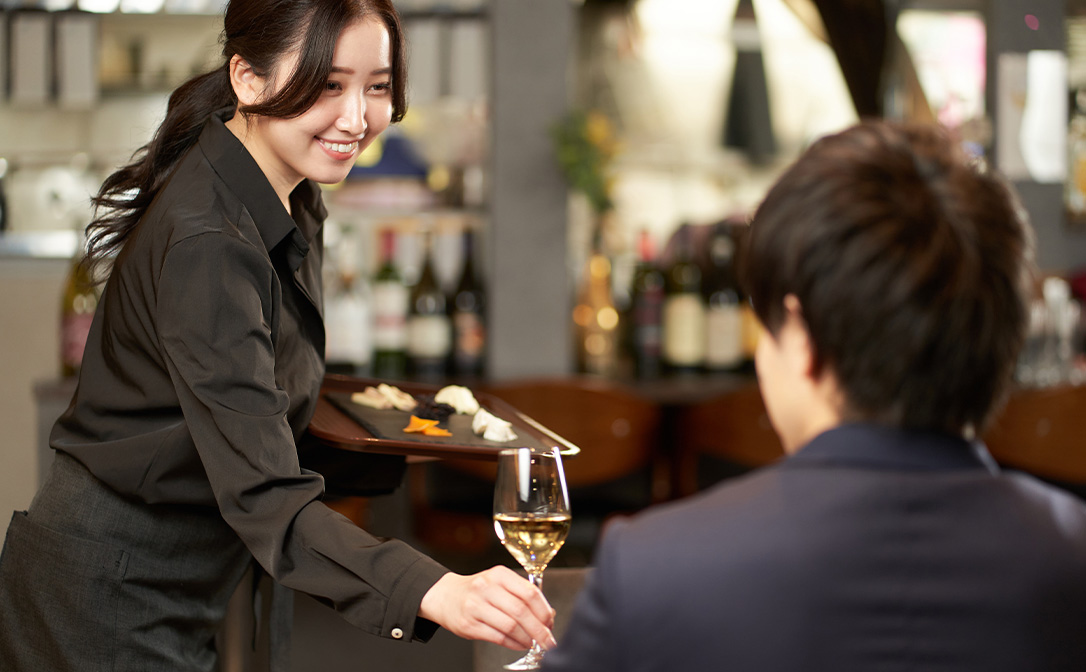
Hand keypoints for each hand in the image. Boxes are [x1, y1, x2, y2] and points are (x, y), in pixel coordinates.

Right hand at [418, 566, 556, 650]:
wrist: (445, 596)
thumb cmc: (478, 590)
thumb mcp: (499, 583)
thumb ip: (522, 595)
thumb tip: (548, 615)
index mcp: (499, 574)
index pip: (529, 592)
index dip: (544, 611)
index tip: (550, 622)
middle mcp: (486, 588)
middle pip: (521, 611)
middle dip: (539, 629)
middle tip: (547, 639)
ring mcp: (476, 606)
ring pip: (510, 626)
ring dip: (526, 638)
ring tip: (532, 642)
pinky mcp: (469, 625)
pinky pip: (498, 637)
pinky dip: (513, 644)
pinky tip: (519, 644)